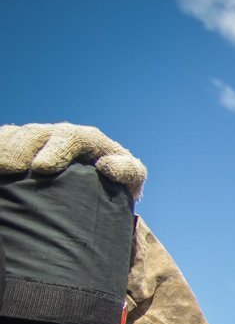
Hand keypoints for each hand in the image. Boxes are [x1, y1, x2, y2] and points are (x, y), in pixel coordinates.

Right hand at [0, 123, 145, 196]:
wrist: (101, 188)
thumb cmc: (118, 183)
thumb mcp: (131, 178)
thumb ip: (127, 170)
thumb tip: (106, 165)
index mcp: (87, 139)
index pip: (71, 137)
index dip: (56, 149)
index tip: (43, 168)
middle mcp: (58, 135)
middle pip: (34, 135)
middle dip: (20, 148)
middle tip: (11, 168)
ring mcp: (36, 141)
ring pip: (13, 137)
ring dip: (4, 149)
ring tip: (0, 167)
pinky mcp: (19, 149)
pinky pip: (3, 143)